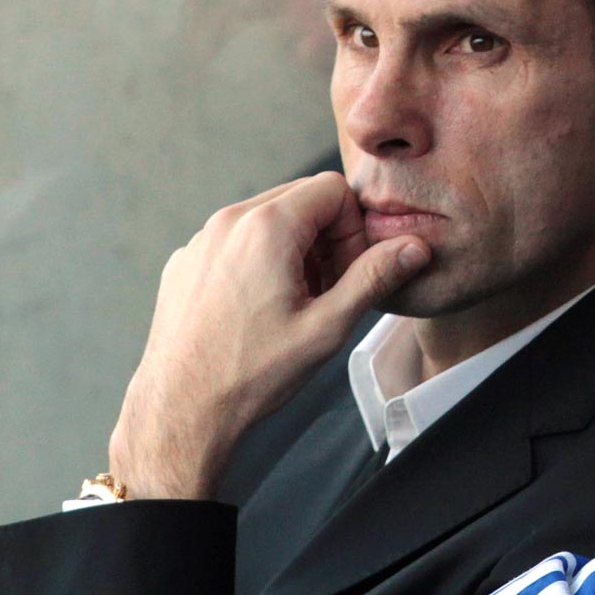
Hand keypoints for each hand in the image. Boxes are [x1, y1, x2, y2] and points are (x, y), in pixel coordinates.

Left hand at [107, 173, 428, 498]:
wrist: (181, 405)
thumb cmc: (252, 372)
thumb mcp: (328, 326)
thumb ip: (374, 277)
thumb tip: (413, 247)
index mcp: (267, 228)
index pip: (334, 188)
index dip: (353, 229)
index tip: (347, 274)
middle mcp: (229, 222)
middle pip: (301, 198)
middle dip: (326, 237)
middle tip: (327, 290)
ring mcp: (201, 240)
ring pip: (268, 218)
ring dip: (295, 250)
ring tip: (295, 303)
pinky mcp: (186, 261)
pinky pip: (236, 240)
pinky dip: (260, 261)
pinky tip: (260, 309)